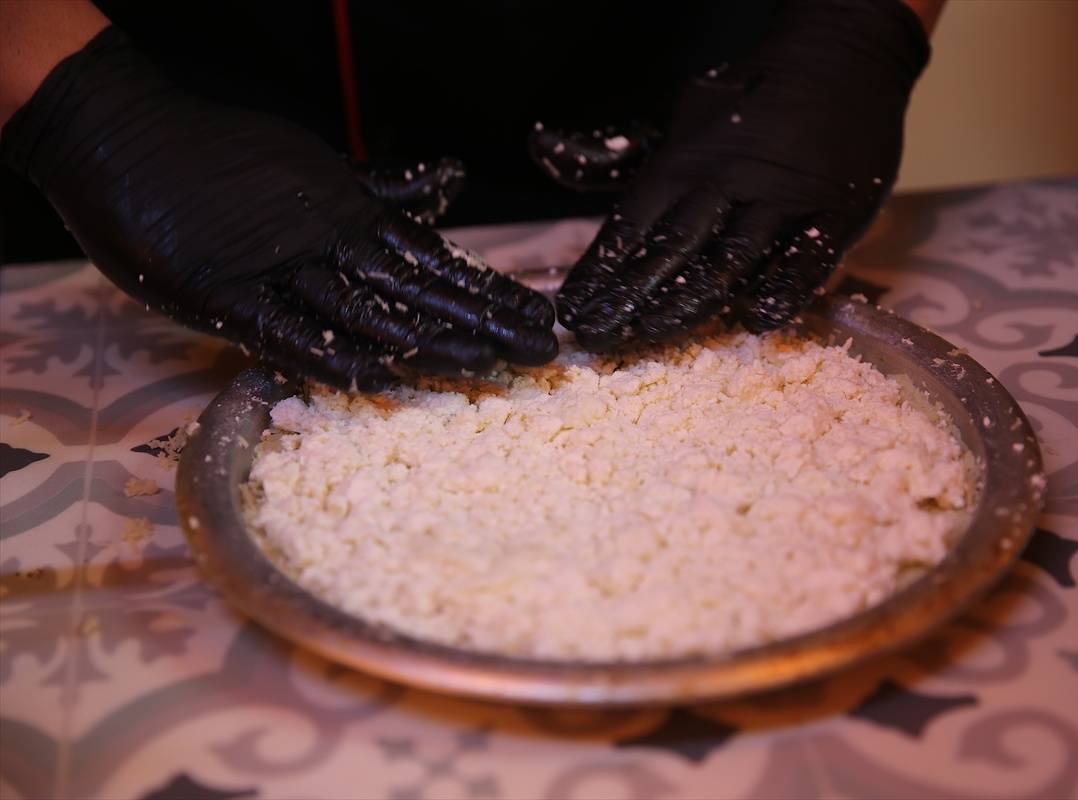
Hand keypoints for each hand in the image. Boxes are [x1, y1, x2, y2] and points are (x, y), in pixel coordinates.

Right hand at [1, 27, 556, 390]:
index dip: (489, 294)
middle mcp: (326, 243)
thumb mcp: (313, 170)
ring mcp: (275, 269)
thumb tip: (446, 182)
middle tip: (543, 352)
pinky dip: (327, 353)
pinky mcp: (221, 294)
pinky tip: (380, 376)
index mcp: (349, 218)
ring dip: (430, 339)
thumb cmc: (219, 157)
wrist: (121, 134)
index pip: (434, 265)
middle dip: (485, 322)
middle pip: (420, 290)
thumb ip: (378, 189)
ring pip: (367, 311)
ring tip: (492, 364)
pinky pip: (281, 331)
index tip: (538, 319)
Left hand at [530, 0, 928, 350]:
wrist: (842, 56)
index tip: (573, 308)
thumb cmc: (754, 94)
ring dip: (688, 303)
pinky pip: (805, 262)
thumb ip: (623, 150)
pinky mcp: (835, 213)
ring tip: (652, 334)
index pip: (631, 225)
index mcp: (687, 161)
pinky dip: (780, 292)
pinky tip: (755, 319)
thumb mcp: (684, 114)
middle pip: (671, 251)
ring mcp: (782, 200)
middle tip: (599, 335)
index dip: (599, 272)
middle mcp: (728, 182)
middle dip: (629, 298)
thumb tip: (544, 152)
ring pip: (729, 260)